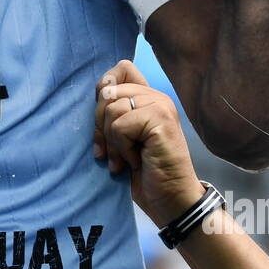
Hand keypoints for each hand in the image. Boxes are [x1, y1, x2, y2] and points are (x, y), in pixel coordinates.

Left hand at [93, 60, 204, 227]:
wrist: (169, 199)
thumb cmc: (144, 173)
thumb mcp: (121, 138)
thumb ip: (113, 113)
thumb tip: (98, 91)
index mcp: (148, 97)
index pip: (121, 68)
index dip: (103, 89)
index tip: (105, 123)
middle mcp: (156, 97)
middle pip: (107, 91)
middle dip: (100, 126)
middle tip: (111, 152)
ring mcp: (161, 106)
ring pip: (111, 110)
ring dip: (112, 143)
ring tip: (126, 159)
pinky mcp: (161, 120)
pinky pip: (121, 126)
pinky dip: (122, 149)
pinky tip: (136, 161)